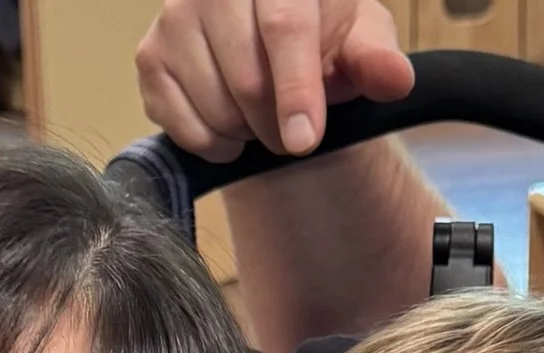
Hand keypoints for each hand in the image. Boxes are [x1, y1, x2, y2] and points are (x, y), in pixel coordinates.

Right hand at [138, 0, 414, 162]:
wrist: (279, 43)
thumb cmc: (324, 36)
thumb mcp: (360, 40)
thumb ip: (376, 59)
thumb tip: (393, 77)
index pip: (283, 28)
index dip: (296, 90)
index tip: (304, 140)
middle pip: (246, 78)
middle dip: (277, 124)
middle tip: (296, 132)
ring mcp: (174, 17)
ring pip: (215, 107)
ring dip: (248, 133)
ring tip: (262, 115)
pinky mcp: (150, 56)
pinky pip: (183, 126)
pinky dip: (215, 144)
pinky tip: (232, 124)